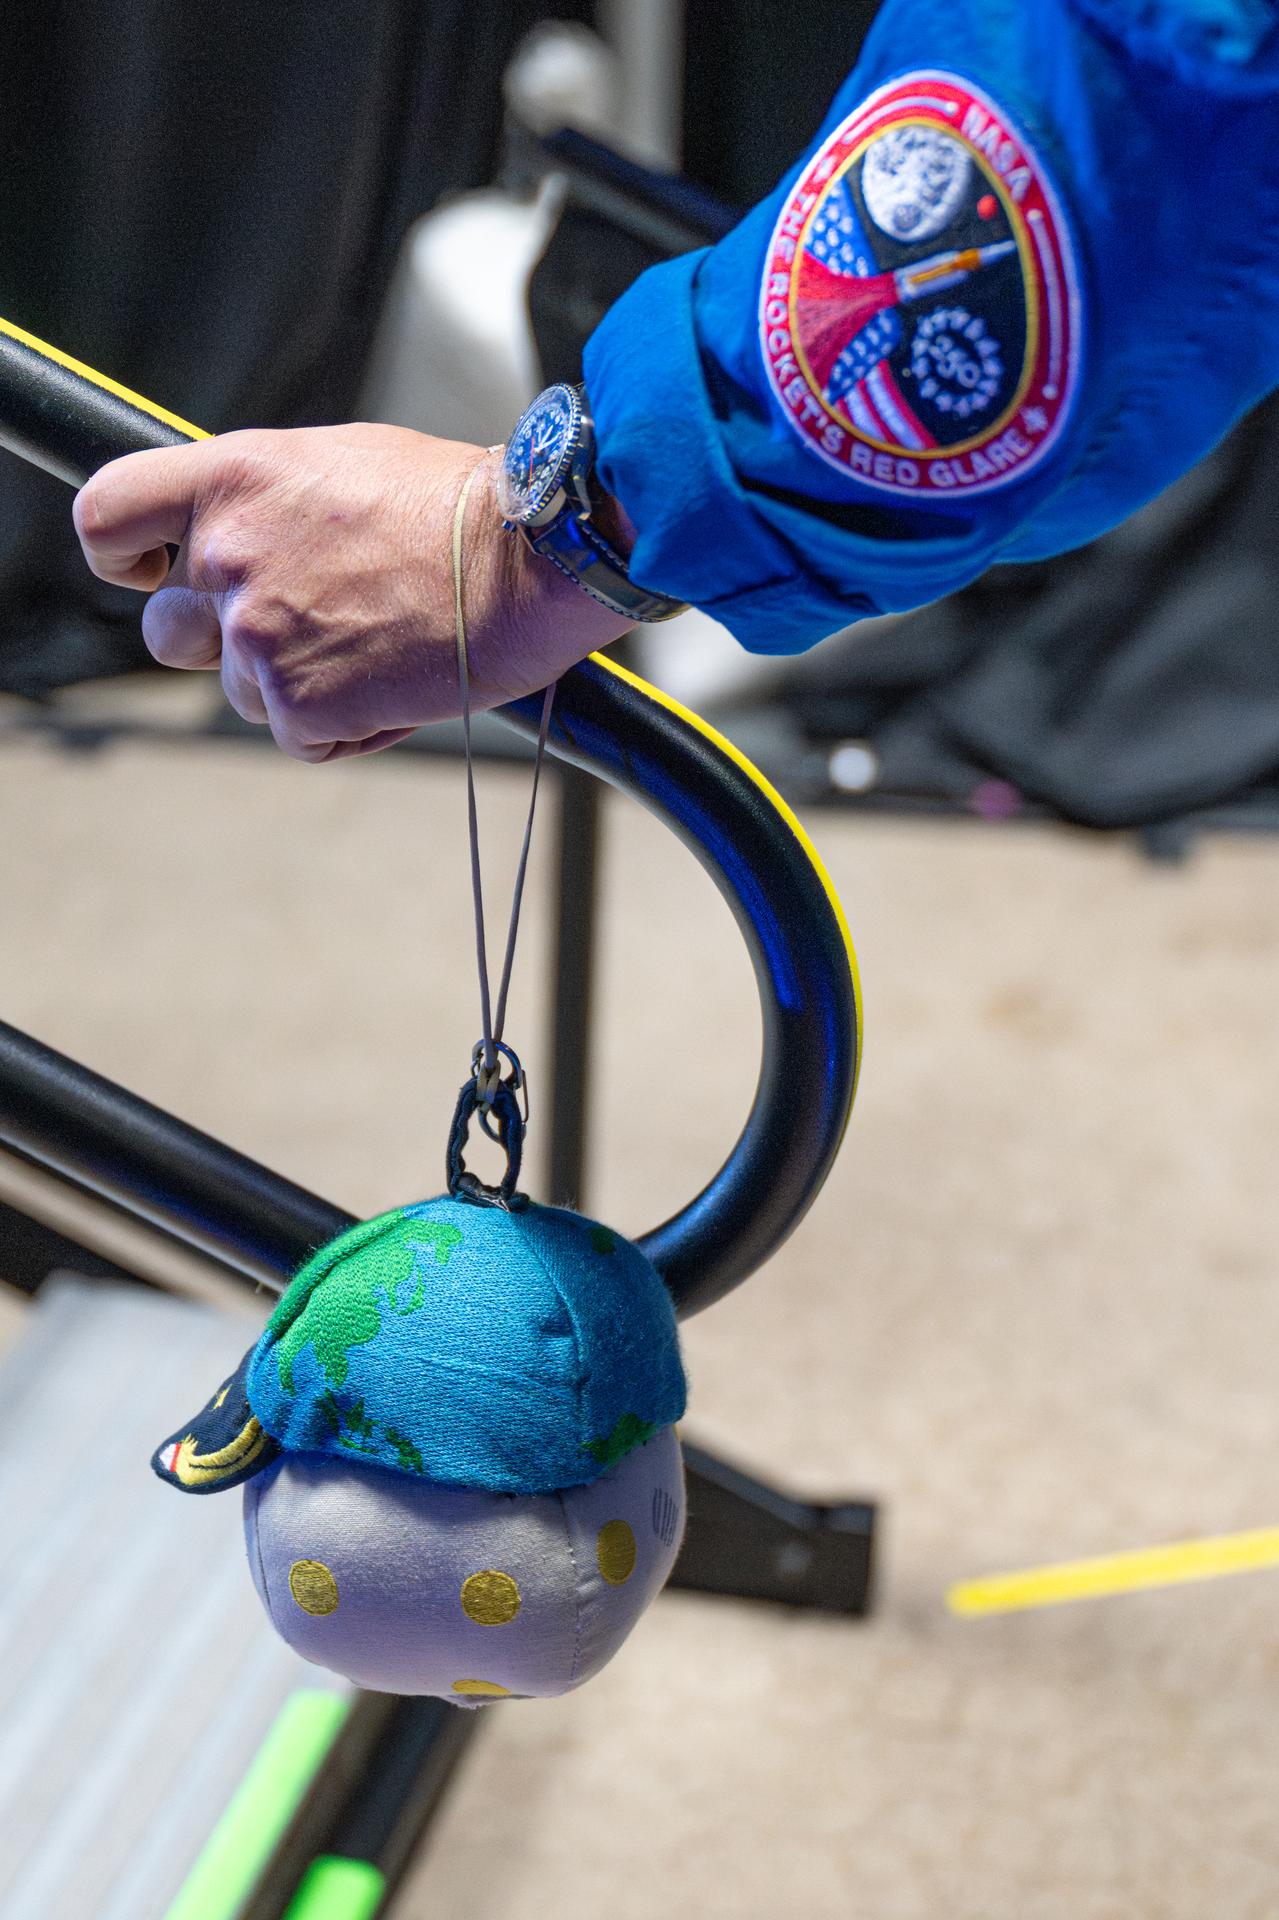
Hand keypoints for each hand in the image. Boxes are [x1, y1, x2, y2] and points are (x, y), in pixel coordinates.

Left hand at [72, 424, 633, 760]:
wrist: (534, 556)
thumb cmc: (463, 505)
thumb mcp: (341, 463)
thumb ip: (269, 502)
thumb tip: (249, 537)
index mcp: (233, 479)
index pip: (108, 518)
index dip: (123, 559)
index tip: (154, 574)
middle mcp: (230, 556)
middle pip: (168, 631)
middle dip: (225, 642)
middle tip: (306, 628)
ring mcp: (258, 636)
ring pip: (242, 689)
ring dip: (303, 684)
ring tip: (383, 646)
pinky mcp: (300, 705)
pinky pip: (300, 737)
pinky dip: (347, 728)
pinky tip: (399, 683)